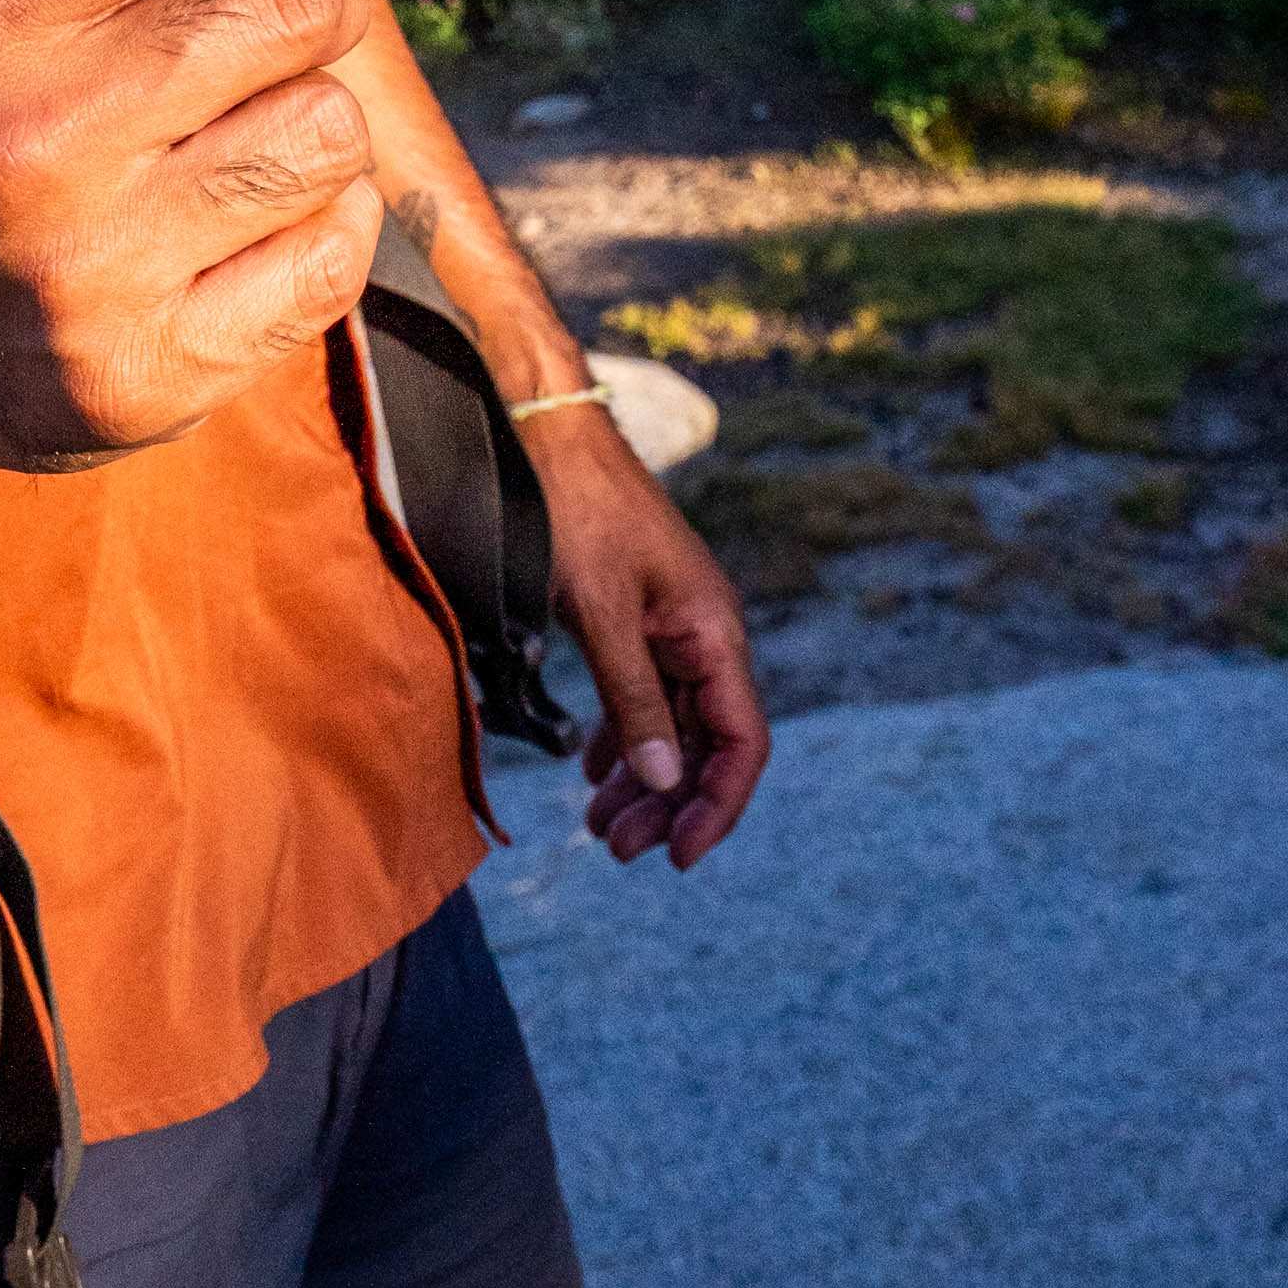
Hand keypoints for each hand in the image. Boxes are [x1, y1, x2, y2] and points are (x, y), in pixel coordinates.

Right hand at [0, 0, 431, 472]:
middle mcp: (37, 137)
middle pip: (292, 1)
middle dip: (307, 0)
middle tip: (260, 30)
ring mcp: (97, 265)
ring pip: (332, 129)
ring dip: (310, 119)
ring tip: (232, 140)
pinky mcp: (152, 372)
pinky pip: (335, 256)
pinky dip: (319, 227)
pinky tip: (246, 226)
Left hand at [524, 404, 767, 868]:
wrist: (544, 431)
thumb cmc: (574, 510)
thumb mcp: (599, 612)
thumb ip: (632, 699)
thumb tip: (667, 783)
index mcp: (714, 630)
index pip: (742, 741)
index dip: (718, 806)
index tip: (678, 857)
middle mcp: (704, 632)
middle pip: (706, 742)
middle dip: (668, 803)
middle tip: (616, 850)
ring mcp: (671, 624)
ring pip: (671, 723)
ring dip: (641, 778)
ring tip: (597, 828)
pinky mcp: (636, 615)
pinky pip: (643, 692)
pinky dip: (622, 735)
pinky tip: (592, 771)